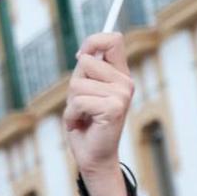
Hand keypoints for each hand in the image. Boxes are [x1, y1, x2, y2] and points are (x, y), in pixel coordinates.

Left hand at [64, 33, 133, 195]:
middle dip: (74, 84)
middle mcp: (125, 82)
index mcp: (119, 75)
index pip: (113, 40)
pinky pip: (78, 102)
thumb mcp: (83, 92)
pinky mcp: (114, 109)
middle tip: (81, 104)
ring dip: (71, 103)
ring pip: (78, 84)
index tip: (80, 55)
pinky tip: (81, 124)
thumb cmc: (85, 123)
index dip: (93, 41)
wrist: (93, 155)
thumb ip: (86, 71)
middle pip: (86, 62)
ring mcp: (121, 95)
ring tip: (82, 116)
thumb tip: (83, 53)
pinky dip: (71, 115)